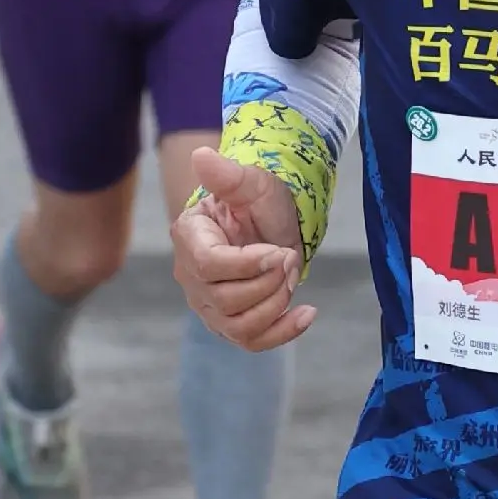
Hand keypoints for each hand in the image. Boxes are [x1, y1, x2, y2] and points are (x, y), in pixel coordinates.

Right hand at [173, 148, 312, 347]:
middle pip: (226, 300)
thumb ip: (228, 175)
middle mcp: (191, 276)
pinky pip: (251, 342)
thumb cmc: (259, 202)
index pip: (209, 266)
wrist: (271, 225)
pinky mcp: (228, 323)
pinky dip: (283, 333)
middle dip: (269, 282)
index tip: (278, 251)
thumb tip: (201, 156)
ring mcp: (207, 304)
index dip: (249, 264)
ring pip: (239, 326)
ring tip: (290, 275)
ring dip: (276, 304)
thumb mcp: (251, 184)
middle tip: (288, 255)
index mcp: (190, 238)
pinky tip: (307, 313)